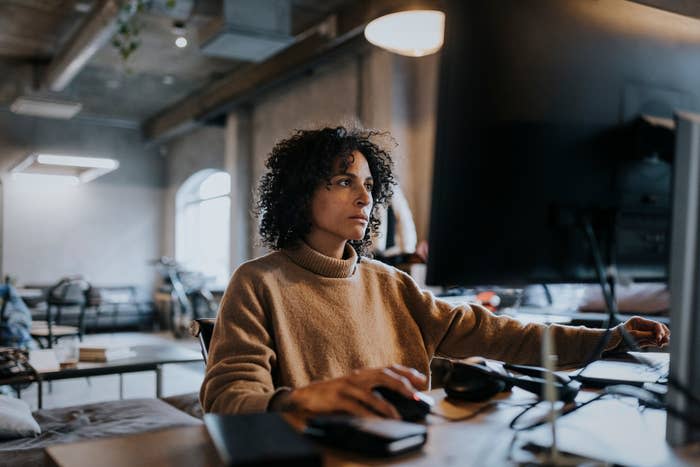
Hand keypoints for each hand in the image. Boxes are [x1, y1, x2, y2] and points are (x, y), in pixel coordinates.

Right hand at [273, 364, 426, 418]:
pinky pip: (355, 407)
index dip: (407, 371)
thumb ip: (371, 392)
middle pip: (384, 375)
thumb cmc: (332, 395)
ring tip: (398, 416)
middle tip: (416, 395)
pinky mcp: (337, 398)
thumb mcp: (354, 390)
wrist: (303, 397)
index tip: (423, 379)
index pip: (389, 367)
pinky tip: (375, 421)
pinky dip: (367, 415)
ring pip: (371, 391)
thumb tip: (397, 402)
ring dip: (387, 405)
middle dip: (403, 384)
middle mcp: (357, 376)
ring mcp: (347, 386)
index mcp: (363, 373)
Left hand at [622, 316, 669, 348]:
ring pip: (658, 334)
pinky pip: (654, 339)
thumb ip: (646, 335)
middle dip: (663, 334)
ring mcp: (643, 332)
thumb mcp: (633, 336)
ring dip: (662, 339)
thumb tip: (659, 337)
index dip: (660, 331)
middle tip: (665, 342)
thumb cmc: (618, 337)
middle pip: (658, 328)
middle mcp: (642, 325)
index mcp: (638, 321)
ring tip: (662, 344)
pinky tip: (659, 345)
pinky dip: (658, 342)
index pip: (655, 324)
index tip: (660, 339)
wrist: (610, 342)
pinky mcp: (643, 338)